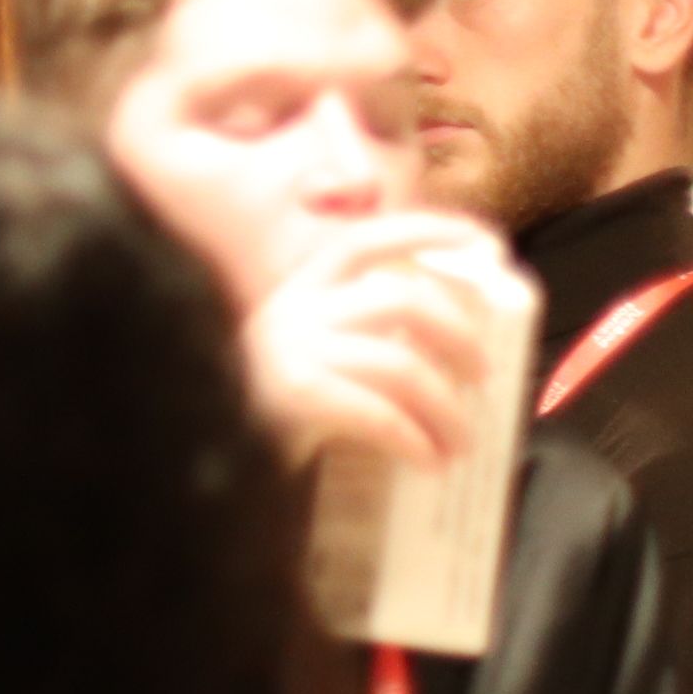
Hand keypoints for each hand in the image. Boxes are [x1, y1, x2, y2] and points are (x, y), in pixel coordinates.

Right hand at [242, 215, 506, 472]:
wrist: (207, 456)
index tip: (485, 242)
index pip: (366, 241)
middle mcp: (293, 309)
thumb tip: (452, 351)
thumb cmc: (268, 415)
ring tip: (460, 441)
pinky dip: (414, 439)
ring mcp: (290, 350)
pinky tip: (427, 460)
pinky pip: (378, 414)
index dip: (427, 232)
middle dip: (460, 338)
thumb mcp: (310, 356)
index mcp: (299, 290)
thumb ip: (358, 337)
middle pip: (403, 300)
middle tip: (482, 377)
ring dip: (446, 408)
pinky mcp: (293, 396)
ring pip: (401, 363)